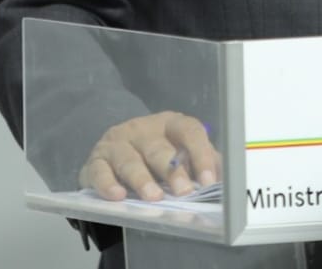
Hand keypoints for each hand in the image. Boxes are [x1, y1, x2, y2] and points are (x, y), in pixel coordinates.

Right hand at [78, 110, 221, 200]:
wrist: (113, 151)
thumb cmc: (155, 155)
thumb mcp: (181, 153)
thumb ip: (202, 162)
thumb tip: (225, 180)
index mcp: (171, 124)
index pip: (189, 131)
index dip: (200, 154)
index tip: (207, 180)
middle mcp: (143, 129)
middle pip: (159, 148)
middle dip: (173, 171)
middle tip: (184, 191)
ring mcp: (117, 142)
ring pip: (130, 160)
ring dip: (142, 179)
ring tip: (154, 197)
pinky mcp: (96, 160)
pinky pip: (100, 171)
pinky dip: (108, 184)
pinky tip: (117, 196)